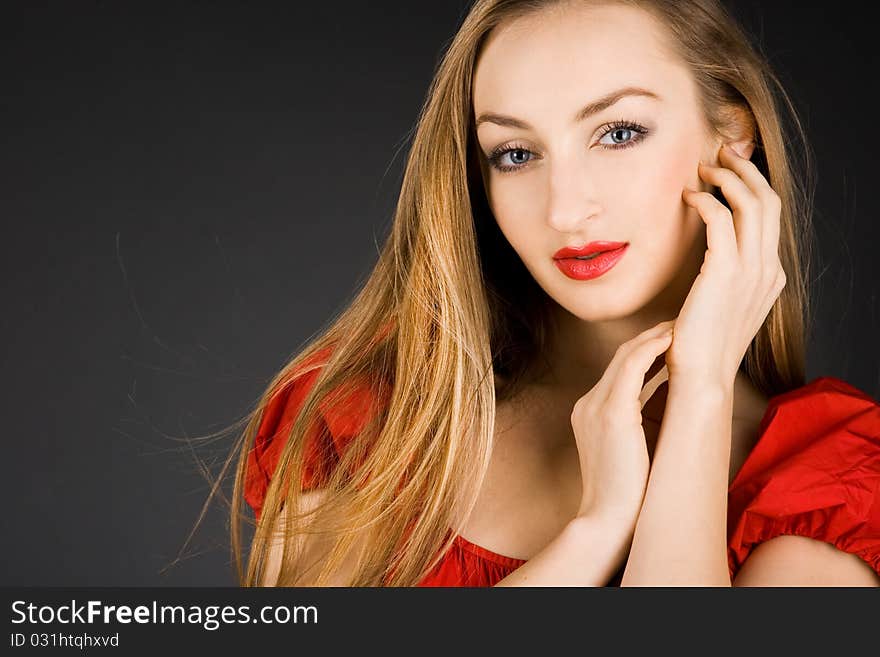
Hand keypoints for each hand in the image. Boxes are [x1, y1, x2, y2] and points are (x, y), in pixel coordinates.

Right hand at [571, 320, 673, 535]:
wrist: (608, 520)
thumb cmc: (626, 494)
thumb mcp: (629, 450)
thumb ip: (638, 424)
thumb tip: (666, 405)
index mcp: (588, 413)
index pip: (615, 371)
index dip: (641, 351)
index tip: (665, 341)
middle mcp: (586, 404)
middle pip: (618, 357)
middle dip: (648, 337)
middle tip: (675, 325)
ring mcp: (595, 407)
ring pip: (625, 356)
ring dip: (652, 337)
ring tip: (677, 327)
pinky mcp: (612, 413)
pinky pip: (632, 367)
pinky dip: (652, 349)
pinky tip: (670, 340)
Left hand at [671, 143, 785, 384]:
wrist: (702, 376)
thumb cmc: (701, 345)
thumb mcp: (721, 307)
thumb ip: (724, 280)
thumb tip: (708, 259)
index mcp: (770, 276)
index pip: (770, 217)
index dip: (753, 186)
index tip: (730, 170)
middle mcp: (768, 269)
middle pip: (768, 201)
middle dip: (745, 170)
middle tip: (720, 154)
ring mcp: (752, 270)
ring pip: (751, 202)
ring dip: (727, 177)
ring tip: (703, 168)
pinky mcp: (726, 271)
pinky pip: (721, 218)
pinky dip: (706, 200)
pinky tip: (688, 198)